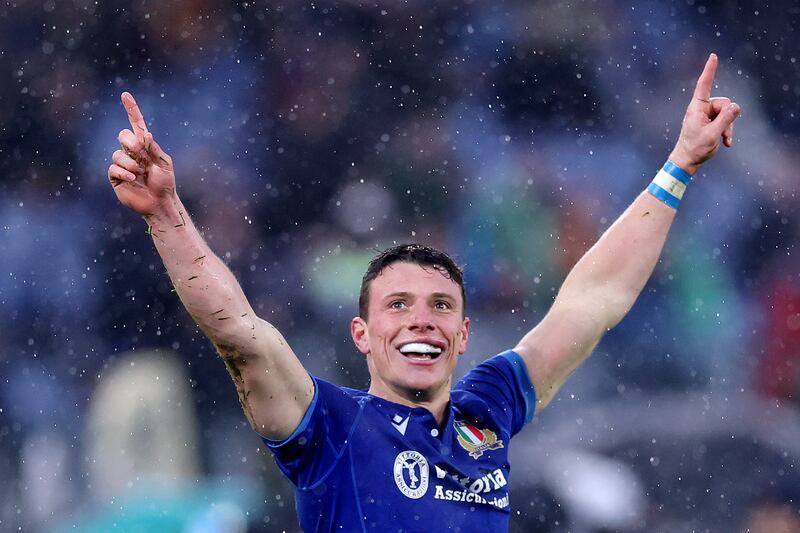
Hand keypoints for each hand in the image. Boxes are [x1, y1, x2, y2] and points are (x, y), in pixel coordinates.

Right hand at [107, 92, 175, 214]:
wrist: (160, 202)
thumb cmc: (165, 183)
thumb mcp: (164, 163)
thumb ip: (154, 148)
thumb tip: (144, 133)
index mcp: (146, 146)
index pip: (136, 124)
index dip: (131, 109)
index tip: (125, 95)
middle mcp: (132, 152)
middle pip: (123, 135)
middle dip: (132, 144)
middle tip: (143, 158)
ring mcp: (123, 163)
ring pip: (117, 153)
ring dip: (131, 163)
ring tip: (141, 173)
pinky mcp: (116, 176)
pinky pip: (113, 167)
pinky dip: (123, 171)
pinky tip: (132, 178)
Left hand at [669, 53, 741, 175]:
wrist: (687, 161)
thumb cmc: (695, 148)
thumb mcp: (712, 134)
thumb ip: (725, 120)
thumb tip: (736, 106)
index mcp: (697, 108)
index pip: (704, 85)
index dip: (710, 70)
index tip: (713, 56)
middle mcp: (701, 109)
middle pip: (724, 103)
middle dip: (728, 118)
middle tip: (724, 134)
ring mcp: (706, 115)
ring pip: (727, 113)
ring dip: (728, 127)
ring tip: (724, 140)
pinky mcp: (710, 122)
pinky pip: (725, 121)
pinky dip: (727, 131)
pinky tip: (726, 143)